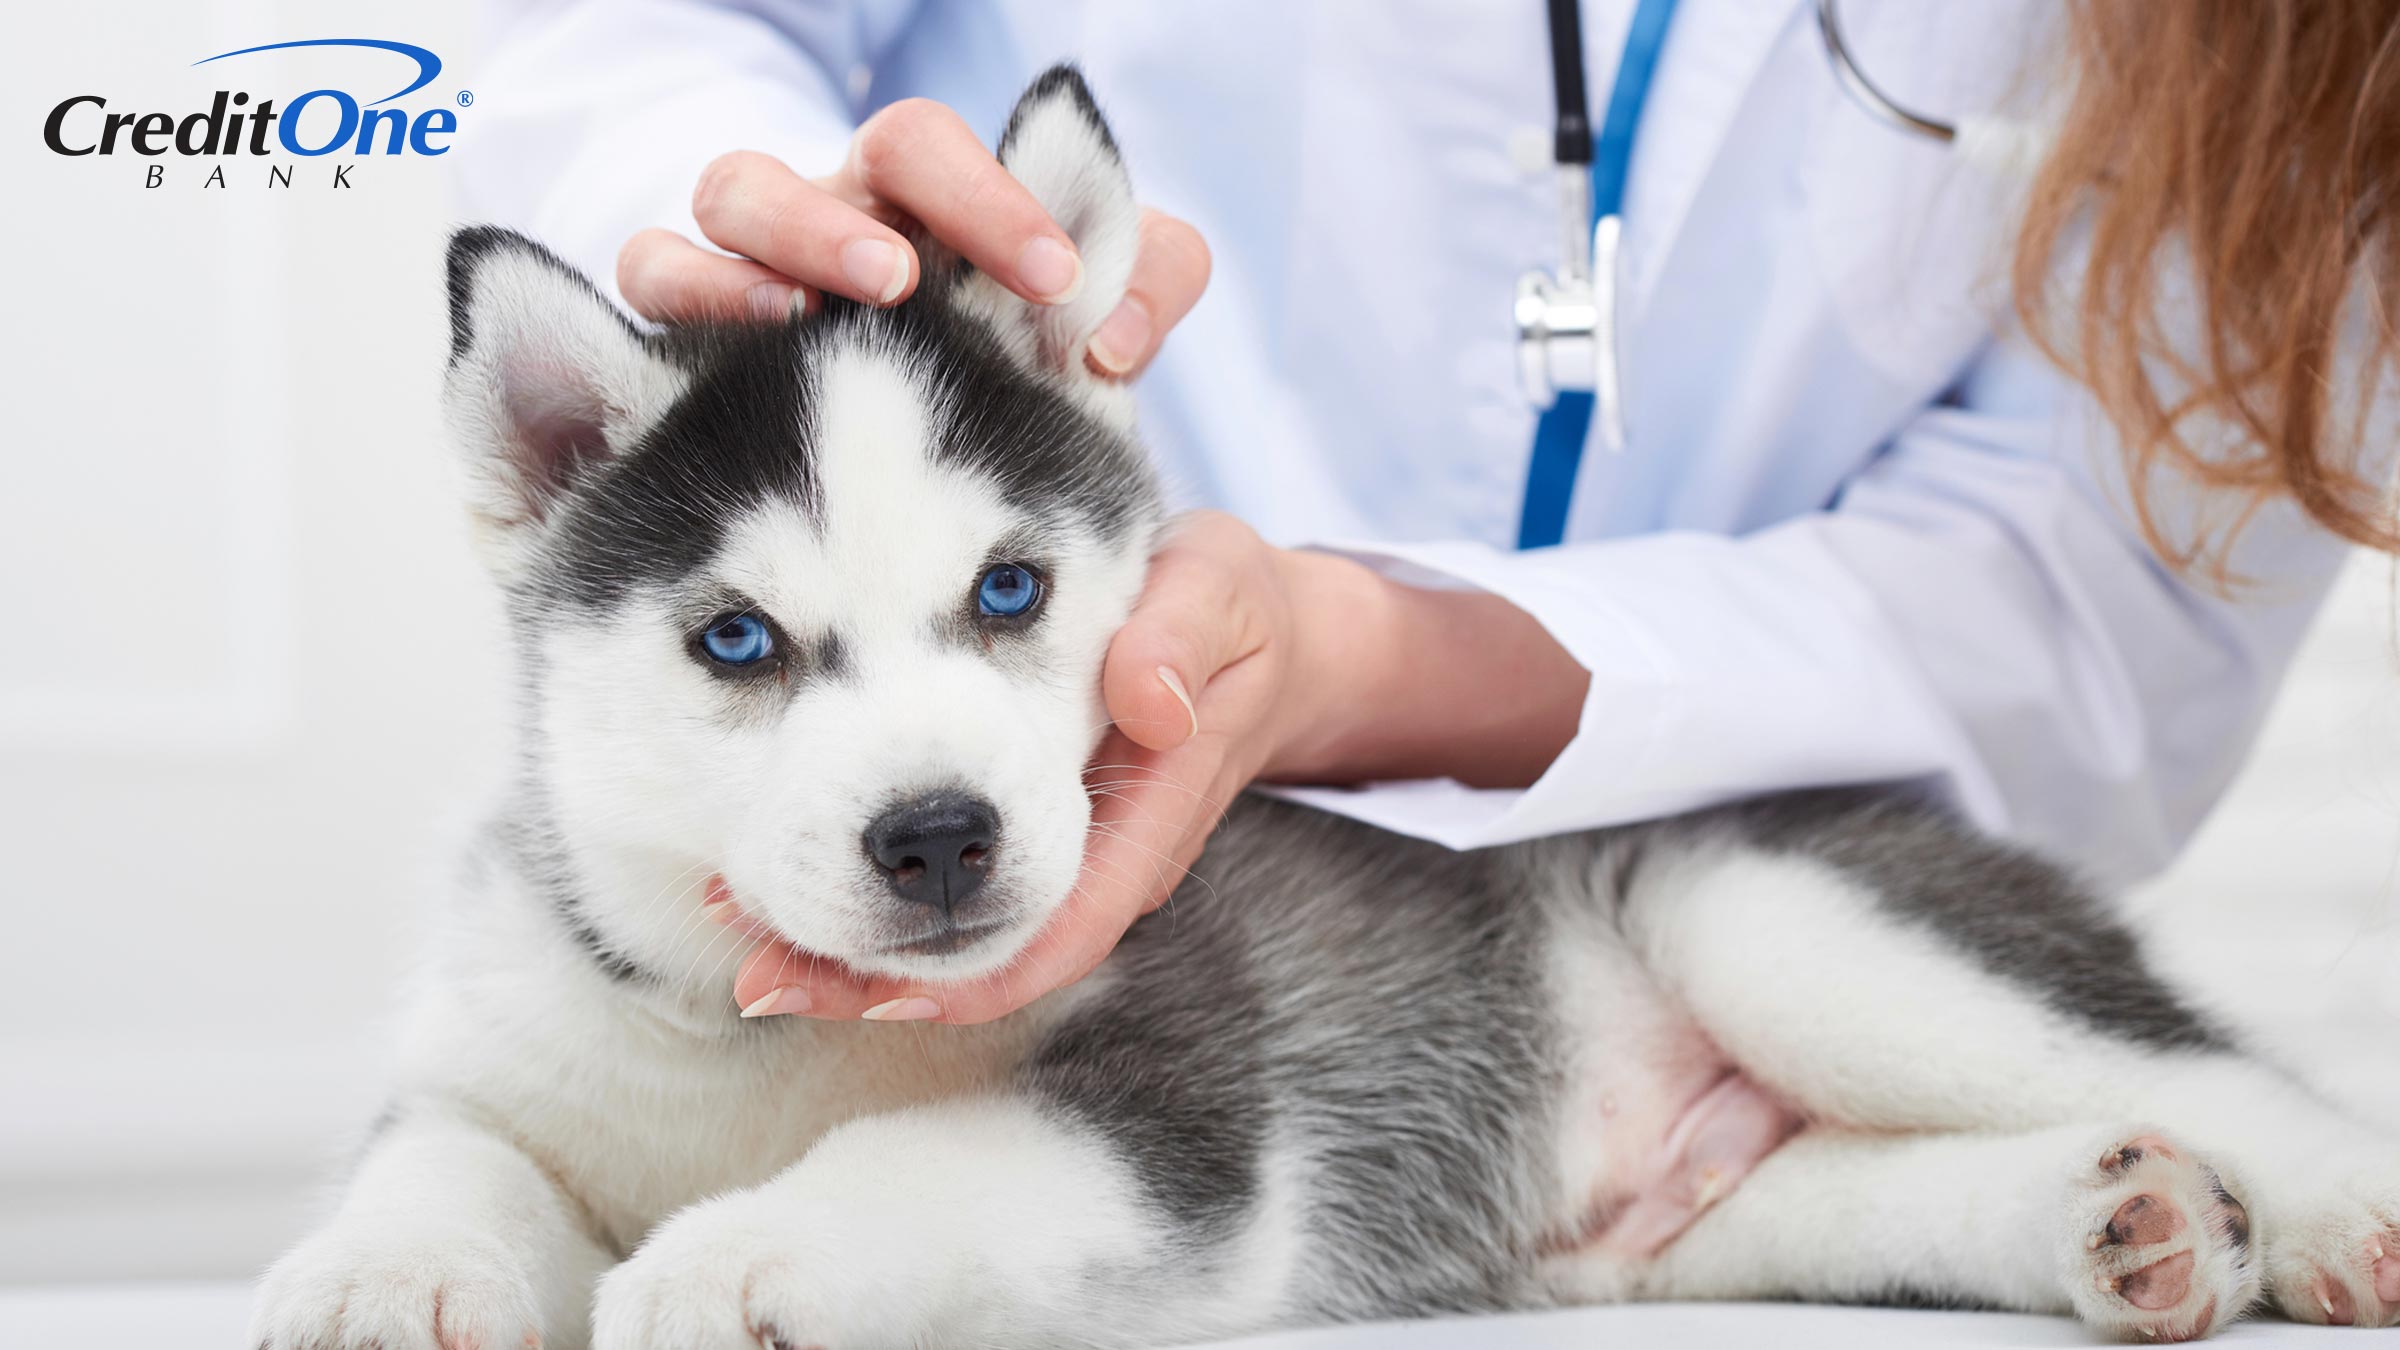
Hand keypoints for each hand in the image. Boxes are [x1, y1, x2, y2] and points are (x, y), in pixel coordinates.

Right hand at [615, 99, 1209, 375]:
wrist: (873, 462)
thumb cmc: (986, 367)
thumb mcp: (1077, 331)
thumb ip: (1136, 301)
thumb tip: (1115, 341)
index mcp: (930, 202)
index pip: (946, 153)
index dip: (996, 200)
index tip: (1054, 283)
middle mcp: (840, 212)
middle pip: (845, 158)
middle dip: (878, 210)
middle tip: (906, 281)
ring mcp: (751, 257)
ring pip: (732, 197)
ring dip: (775, 245)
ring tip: (803, 312)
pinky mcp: (677, 321)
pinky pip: (647, 274)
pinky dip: (686, 293)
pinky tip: (729, 354)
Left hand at [726, 512, 1590, 1023]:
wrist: (1262, 633)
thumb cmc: (1235, 610)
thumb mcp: (1223, 593)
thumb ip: (1185, 637)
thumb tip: (1150, 697)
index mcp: (1146, 821)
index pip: (1059, 927)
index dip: (971, 972)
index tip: (878, 990)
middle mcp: (1098, 860)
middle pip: (985, 955)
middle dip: (875, 975)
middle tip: (760, 973)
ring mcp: (1059, 852)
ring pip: (952, 928)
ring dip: (850, 939)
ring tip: (739, 923)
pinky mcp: (1024, 827)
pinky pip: (945, 882)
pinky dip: (864, 883)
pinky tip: (782, 870)